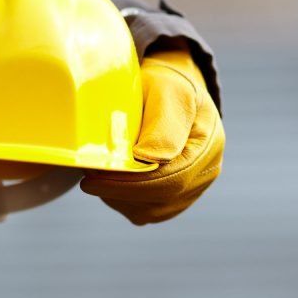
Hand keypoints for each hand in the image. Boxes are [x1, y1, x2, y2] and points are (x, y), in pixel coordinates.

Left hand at [80, 46, 223, 224]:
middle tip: (88, 179)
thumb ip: (162, 125)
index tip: (95, 177)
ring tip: (100, 173)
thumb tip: (148, 159)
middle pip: (163, 199)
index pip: (172, 178)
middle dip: (120, 191)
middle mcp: (206, 172)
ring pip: (152, 210)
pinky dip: (124, 200)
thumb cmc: (163, 86)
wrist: (167, 91)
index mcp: (209, 144)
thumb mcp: (166, 91)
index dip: (132, 183)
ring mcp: (192, 189)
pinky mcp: (175, 199)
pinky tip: (112, 180)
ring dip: (120, 197)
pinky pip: (146, 211)